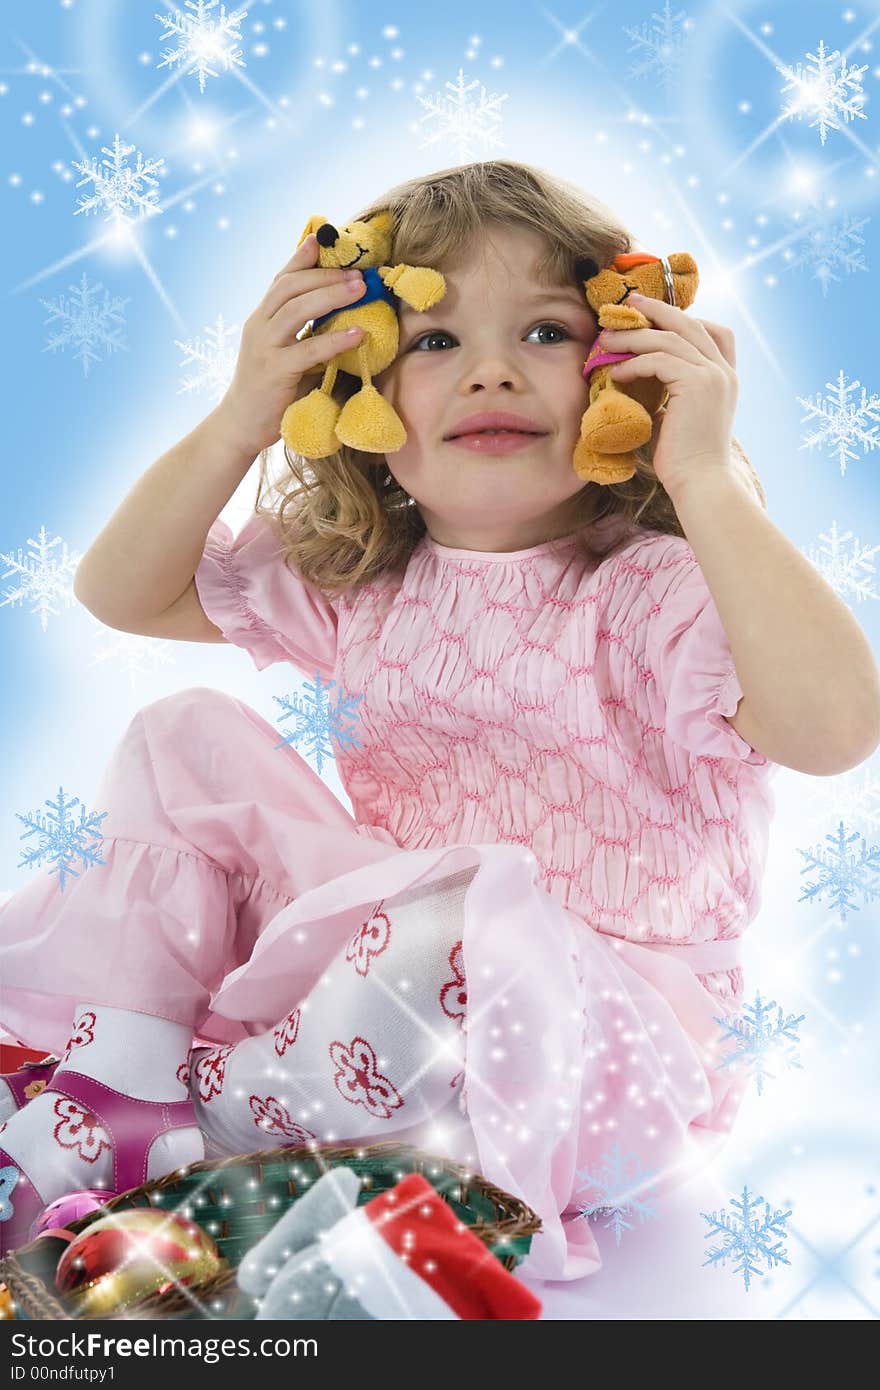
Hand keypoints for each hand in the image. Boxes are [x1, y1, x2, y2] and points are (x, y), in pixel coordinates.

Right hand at [217, 233, 365, 455]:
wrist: (240, 425)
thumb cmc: (270, 390)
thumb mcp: (282, 353)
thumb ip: (302, 334)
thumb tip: (340, 317)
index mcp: (261, 319)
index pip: (281, 280)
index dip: (301, 258)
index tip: (322, 238)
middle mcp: (259, 326)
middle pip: (291, 287)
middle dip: (326, 274)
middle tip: (359, 272)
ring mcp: (264, 347)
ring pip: (296, 309)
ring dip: (331, 295)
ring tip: (361, 288)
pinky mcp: (275, 371)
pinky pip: (308, 349)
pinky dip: (334, 340)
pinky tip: (358, 333)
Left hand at [600, 294, 739, 498]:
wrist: (700, 482)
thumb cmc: (684, 459)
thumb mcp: (679, 415)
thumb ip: (669, 391)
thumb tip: (641, 375)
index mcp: (725, 378)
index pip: (716, 332)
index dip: (686, 318)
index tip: (655, 315)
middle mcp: (723, 372)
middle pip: (690, 324)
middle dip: (657, 310)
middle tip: (628, 305)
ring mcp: (713, 376)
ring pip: (670, 338)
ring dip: (635, 336)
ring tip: (607, 340)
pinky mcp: (696, 385)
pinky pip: (659, 360)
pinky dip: (635, 363)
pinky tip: (617, 373)